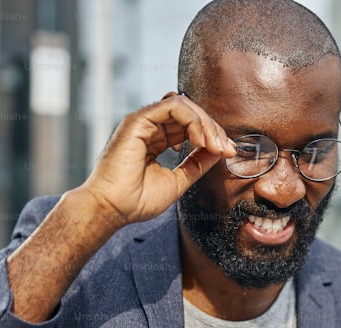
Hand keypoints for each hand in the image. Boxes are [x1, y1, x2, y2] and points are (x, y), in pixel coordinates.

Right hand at [75, 92, 235, 229]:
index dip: (212, 136)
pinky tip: (200, 141)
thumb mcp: (178, 181)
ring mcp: (142, 121)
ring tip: (214, 146)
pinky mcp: (138, 120)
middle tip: (226, 149)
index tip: (228, 153)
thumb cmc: (136, 201)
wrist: (112, 209)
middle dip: (213, 129)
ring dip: (205, 123)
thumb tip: (219, 151)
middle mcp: (149, 127)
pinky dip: (192, 120)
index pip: (189, 126)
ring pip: (183, 105)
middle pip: (189, 112)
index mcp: (155, 140)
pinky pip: (172, 106)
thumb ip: (197, 164)